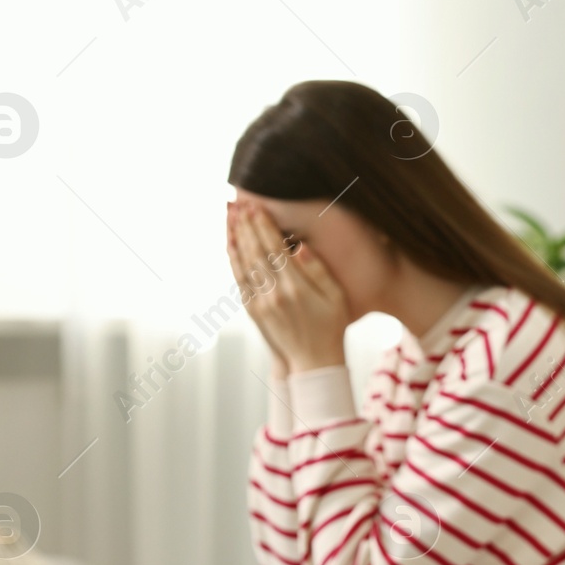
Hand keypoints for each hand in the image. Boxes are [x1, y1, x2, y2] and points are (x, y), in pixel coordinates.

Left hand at [226, 200, 350, 373]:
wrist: (314, 362)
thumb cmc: (331, 327)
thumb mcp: (336, 297)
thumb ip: (318, 270)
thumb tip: (299, 246)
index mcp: (295, 288)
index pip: (274, 248)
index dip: (264, 225)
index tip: (257, 205)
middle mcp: (273, 295)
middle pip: (254, 252)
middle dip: (246, 225)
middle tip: (239, 202)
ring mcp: (259, 304)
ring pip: (242, 264)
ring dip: (234, 237)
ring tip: (229, 215)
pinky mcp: (253, 311)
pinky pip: (238, 280)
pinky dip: (233, 259)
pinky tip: (230, 244)